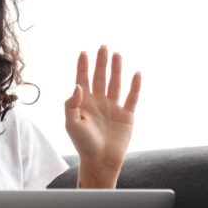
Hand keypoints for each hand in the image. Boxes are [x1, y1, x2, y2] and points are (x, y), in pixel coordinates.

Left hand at [64, 46, 140, 187]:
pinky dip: (135, 86)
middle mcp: (98, 102)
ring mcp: (113, 107)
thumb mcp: (71, 123)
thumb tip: (78, 86)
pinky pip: (132, 97)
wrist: (100, 160)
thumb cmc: (83, 143)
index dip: (83, 66)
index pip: (83, 80)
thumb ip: (71, 104)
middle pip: (100, 77)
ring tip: (117, 54)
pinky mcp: (126, 115)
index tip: (83, 52)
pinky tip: (136, 73)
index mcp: (83, 103)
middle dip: (101, 62)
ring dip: (116, 69)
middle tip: (103, 47)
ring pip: (115, 83)